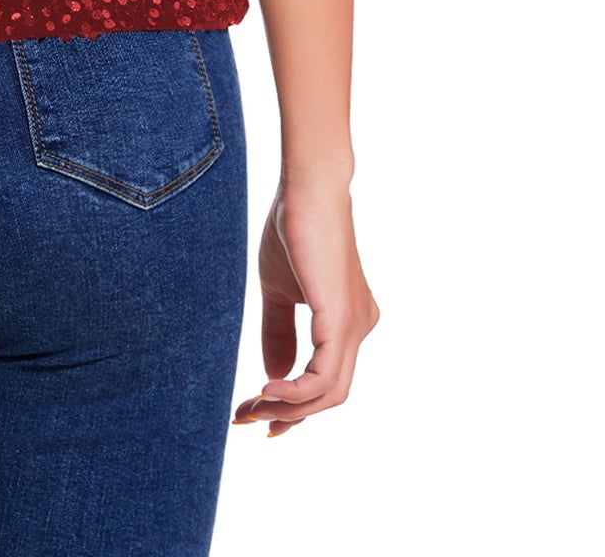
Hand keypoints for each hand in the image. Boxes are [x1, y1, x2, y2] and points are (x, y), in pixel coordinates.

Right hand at [233, 176, 378, 437]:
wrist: (308, 187)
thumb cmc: (293, 227)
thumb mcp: (279, 289)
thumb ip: (280, 331)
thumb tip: (273, 375)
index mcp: (347, 321)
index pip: (325, 379)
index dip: (292, 405)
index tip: (254, 413)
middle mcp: (360, 328)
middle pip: (329, 395)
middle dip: (287, 414)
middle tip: (245, 417)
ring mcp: (355, 326)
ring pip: (329, 394)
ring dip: (287, 407)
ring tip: (251, 404)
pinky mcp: (342, 319)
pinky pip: (324, 376)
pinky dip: (296, 392)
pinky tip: (267, 388)